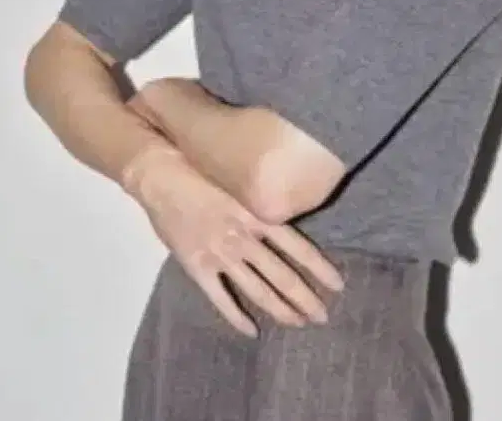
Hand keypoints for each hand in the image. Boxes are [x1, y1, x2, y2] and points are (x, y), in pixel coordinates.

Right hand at [121, 142, 343, 337]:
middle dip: (305, 299)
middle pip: (282, 275)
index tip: (338, 286)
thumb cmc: (204, 170)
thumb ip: (263, 204)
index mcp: (258, 214)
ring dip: (279, 310)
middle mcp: (244, 237)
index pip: (298, 247)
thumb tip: (290, 217)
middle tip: (322, 317)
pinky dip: (237, 317)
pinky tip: (251, 330)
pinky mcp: (197, 267)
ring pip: (257, 290)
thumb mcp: (242, 181)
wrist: (163, 175)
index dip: (319, 268)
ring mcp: (220, 254)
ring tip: (297, 323)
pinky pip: (221, 298)